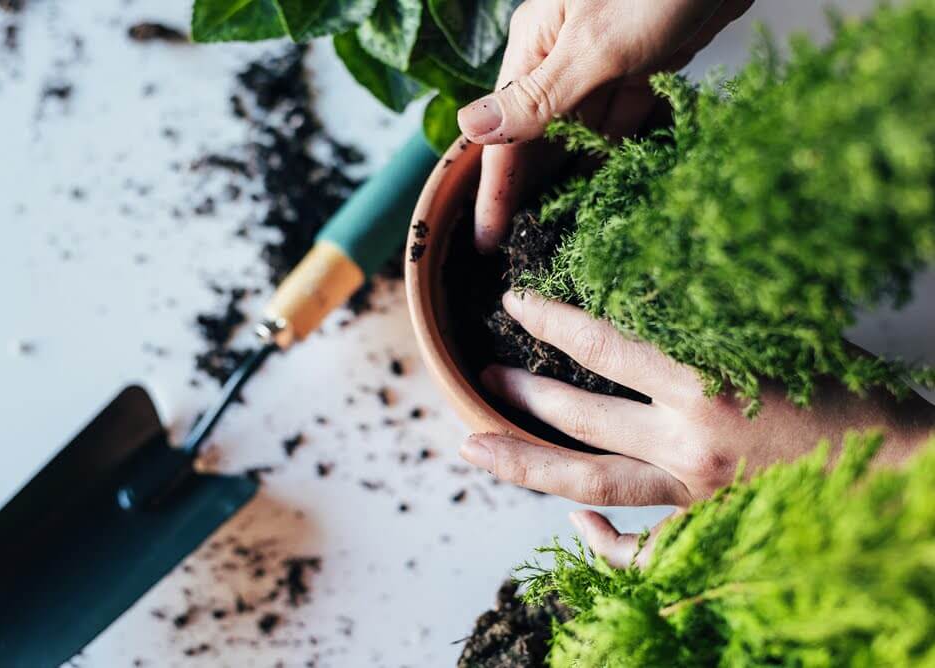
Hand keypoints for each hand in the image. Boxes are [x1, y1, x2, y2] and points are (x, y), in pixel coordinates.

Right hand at [457, 0, 752, 252]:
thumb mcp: (594, 45)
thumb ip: (538, 95)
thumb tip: (473, 127)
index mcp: (536, 44)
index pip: (504, 131)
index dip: (494, 188)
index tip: (487, 239)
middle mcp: (561, 55)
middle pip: (537, 136)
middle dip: (529, 188)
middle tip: (522, 244)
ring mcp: (602, 61)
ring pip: (578, 132)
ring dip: (571, 175)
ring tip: (558, 228)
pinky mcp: (642, 65)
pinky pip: (620, 119)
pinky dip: (614, 150)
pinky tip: (607, 185)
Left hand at [459, 292, 934, 556]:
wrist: (900, 470)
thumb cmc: (844, 394)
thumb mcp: (778, 334)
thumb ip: (710, 317)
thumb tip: (650, 280)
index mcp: (705, 382)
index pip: (602, 346)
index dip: (549, 320)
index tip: (513, 303)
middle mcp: (688, 441)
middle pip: (578, 417)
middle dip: (520, 394)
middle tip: (483, 376)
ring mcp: (693, 495)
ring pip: (589, 482)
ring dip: (524, 463)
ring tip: (474, 447)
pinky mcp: (707, 531)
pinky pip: (639, 552)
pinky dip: (602, 543)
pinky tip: (574, 522)